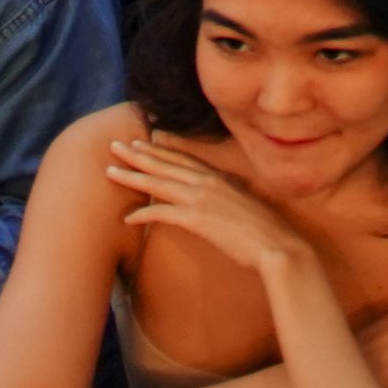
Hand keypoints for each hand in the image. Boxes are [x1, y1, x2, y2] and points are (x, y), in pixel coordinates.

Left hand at [107, 133, 312, 281]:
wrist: (277, 246)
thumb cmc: (264, 231)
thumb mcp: (243, 203)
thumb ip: (226, 196)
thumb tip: (213, 200)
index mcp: (218, 177)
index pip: (182, 158)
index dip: (159, 149)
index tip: (140, 141)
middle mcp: (207, 182)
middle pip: (164, 164)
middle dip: (137, 154)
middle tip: (114, 145)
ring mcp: (201, 199)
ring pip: (158, 183)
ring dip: (132, 176)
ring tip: (110, 171)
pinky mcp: (197, 219)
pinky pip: (162, 213)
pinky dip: (143, 214)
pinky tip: (127, 218)